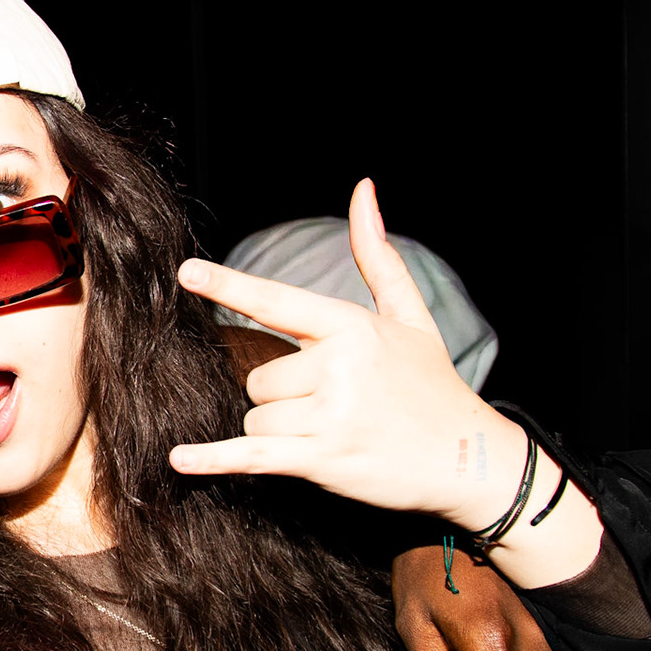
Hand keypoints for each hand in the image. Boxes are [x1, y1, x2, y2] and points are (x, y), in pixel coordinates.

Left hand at [171, 179, 601, 586]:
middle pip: (259, 376)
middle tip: (334, 405)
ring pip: (257, 415)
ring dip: (281, 429)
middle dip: (282, 394)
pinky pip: (253, 454)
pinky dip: (215, 460)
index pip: (276, 302)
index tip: (186, 272)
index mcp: (351, 327)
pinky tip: (179, 458)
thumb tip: (363, 189)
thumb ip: (376, 256)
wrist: (471, 459)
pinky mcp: (322, 460)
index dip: (228, 286)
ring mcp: (329, 415)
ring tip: (333, 431)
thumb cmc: (433, 384)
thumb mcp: (409, 316)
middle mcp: (337, 367)